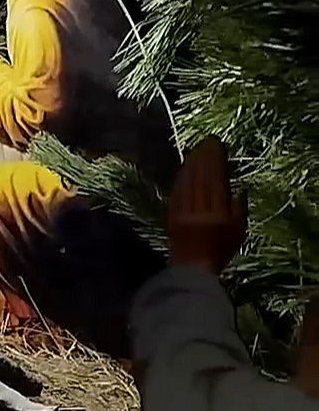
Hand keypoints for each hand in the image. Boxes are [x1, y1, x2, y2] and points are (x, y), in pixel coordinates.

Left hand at [166, 135, 246, 274]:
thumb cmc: (219, 250)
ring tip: (194, 151)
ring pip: (186, 183)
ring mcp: (183, 212)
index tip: (216, 147)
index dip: (215, 162)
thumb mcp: (238, 232)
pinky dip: (180, 179)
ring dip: (190, 165)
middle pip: (200, 179)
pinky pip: (176, 192)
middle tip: (204, 142)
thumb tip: (238, 188)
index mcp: (217, 214)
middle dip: (202, 158)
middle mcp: (199, 210)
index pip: (215, 182)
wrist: (192, 268)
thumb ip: (238, 209)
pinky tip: (182, 170)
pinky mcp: (171, 215)